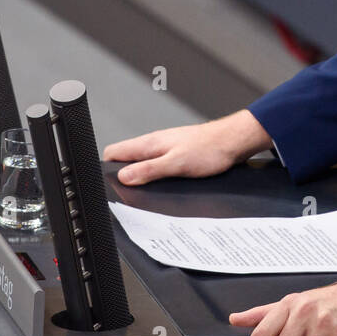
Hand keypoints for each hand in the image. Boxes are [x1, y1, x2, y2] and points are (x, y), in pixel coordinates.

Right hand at [102, 109, 271, 184]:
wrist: (232, 142)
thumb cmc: (209, 149)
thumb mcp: (176, 164)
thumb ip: (149, 170)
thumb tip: (124, 176)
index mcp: (148, 144)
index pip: (113, 153)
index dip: (105, 169)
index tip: (104, 184)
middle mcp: (154, 144)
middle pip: (125, 159)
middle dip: (120, 175)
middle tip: (120, 193)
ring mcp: (164, 148)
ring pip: (141, 163)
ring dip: (137, 176)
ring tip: (137, 192)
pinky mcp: (175, 154)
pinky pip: (155, 165)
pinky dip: (152, 175)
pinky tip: (158, 186)